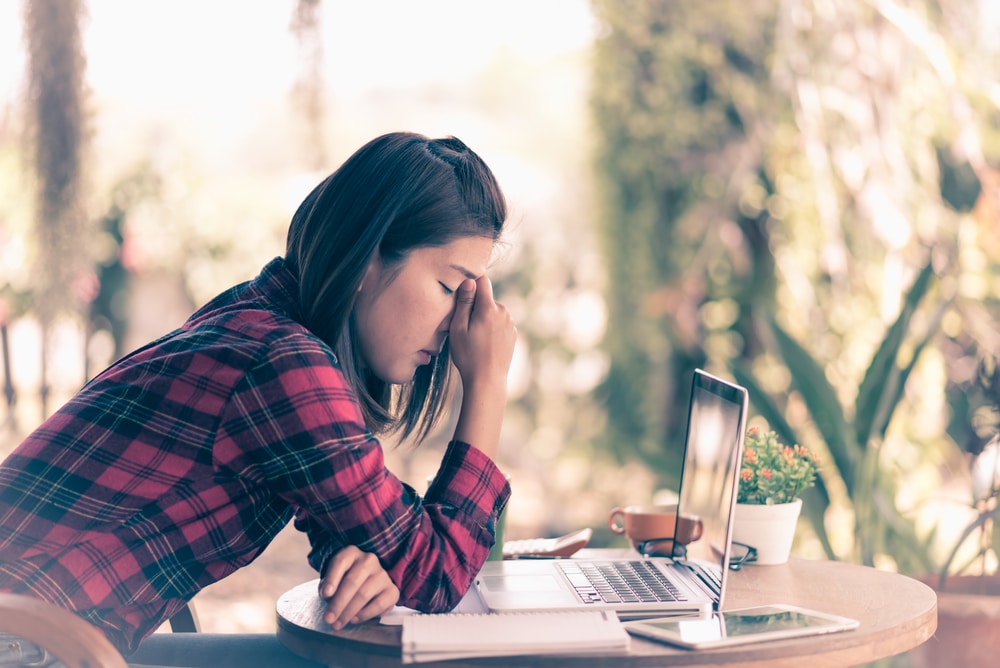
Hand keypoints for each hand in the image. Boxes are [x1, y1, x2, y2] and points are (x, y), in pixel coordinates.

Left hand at [319, 546, 399, 629]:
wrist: (365, 583)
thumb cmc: (344, 582)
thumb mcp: (333, 580)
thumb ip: (328, 587)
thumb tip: (329, 598)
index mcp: (351, 553)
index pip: (340, 562)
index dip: (332, 579)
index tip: (325, 595)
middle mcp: (368, 560)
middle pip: (352, 581)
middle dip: (338, 603)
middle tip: (329, 619)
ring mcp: (382, 575)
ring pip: (364, 594)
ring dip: (349, 612)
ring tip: (338, 623)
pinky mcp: (392, 590)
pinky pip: (379, 604)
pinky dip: (365, 614)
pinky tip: (354, 619)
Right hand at [448, 276, 516, 458]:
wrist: (487, 380)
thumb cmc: (468, 355)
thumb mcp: (458, 328)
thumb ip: (464, 302)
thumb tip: (469, 281)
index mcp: (489, 308)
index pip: (482, 281)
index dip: (471, 284)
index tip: (462, 296)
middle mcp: (503, 312)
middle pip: (487, 298)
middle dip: (475, 306)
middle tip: (464, 326)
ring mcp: (510, 323)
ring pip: (493, 311)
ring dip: (484, 318)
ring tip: (474, 338)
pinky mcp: (513, 334)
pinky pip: (499, 323)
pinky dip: (492, 328)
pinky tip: (484, 344)